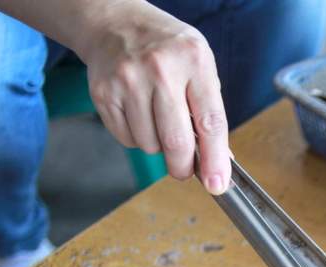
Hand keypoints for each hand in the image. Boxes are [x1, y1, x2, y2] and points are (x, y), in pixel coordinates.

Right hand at [79, 1, 229, 193]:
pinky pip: (127, 139)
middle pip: (176, 142)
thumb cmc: (166, 49)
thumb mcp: (200, 66)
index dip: (215, 160)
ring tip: (158, 118)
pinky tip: (138, 113)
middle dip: (184, 166)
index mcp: (194, 60)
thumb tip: (220, 161)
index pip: (210, 122)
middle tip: (185, 167)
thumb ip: (210, 111)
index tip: (218, 184)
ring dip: (158, 146)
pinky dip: (137, 137)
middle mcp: (160, 69)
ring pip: (150, 146)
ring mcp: (128, 81)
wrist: (115, 24)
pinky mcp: (104, 94)